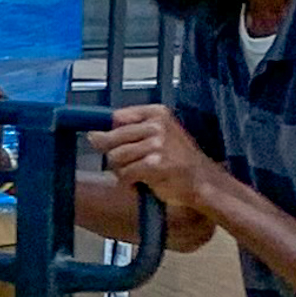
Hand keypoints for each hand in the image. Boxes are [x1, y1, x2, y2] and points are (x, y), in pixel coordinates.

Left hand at [93, 104, 223, 213]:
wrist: (202, 181)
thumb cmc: (178, 160)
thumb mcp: (160, 135)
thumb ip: (130, 131)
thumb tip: (93, 136)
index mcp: (157, 113)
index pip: (117, 117)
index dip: (107, 132)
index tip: (104, 140)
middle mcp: (157, 125)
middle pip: (111, 137)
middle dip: (113, 155)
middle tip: (127, 164)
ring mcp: (156, 144)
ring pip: (115, 157)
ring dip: (122, 171)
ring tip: (138, 174)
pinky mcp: (154, 164)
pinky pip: (124, 174)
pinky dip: (128, 183)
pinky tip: (141, 183)